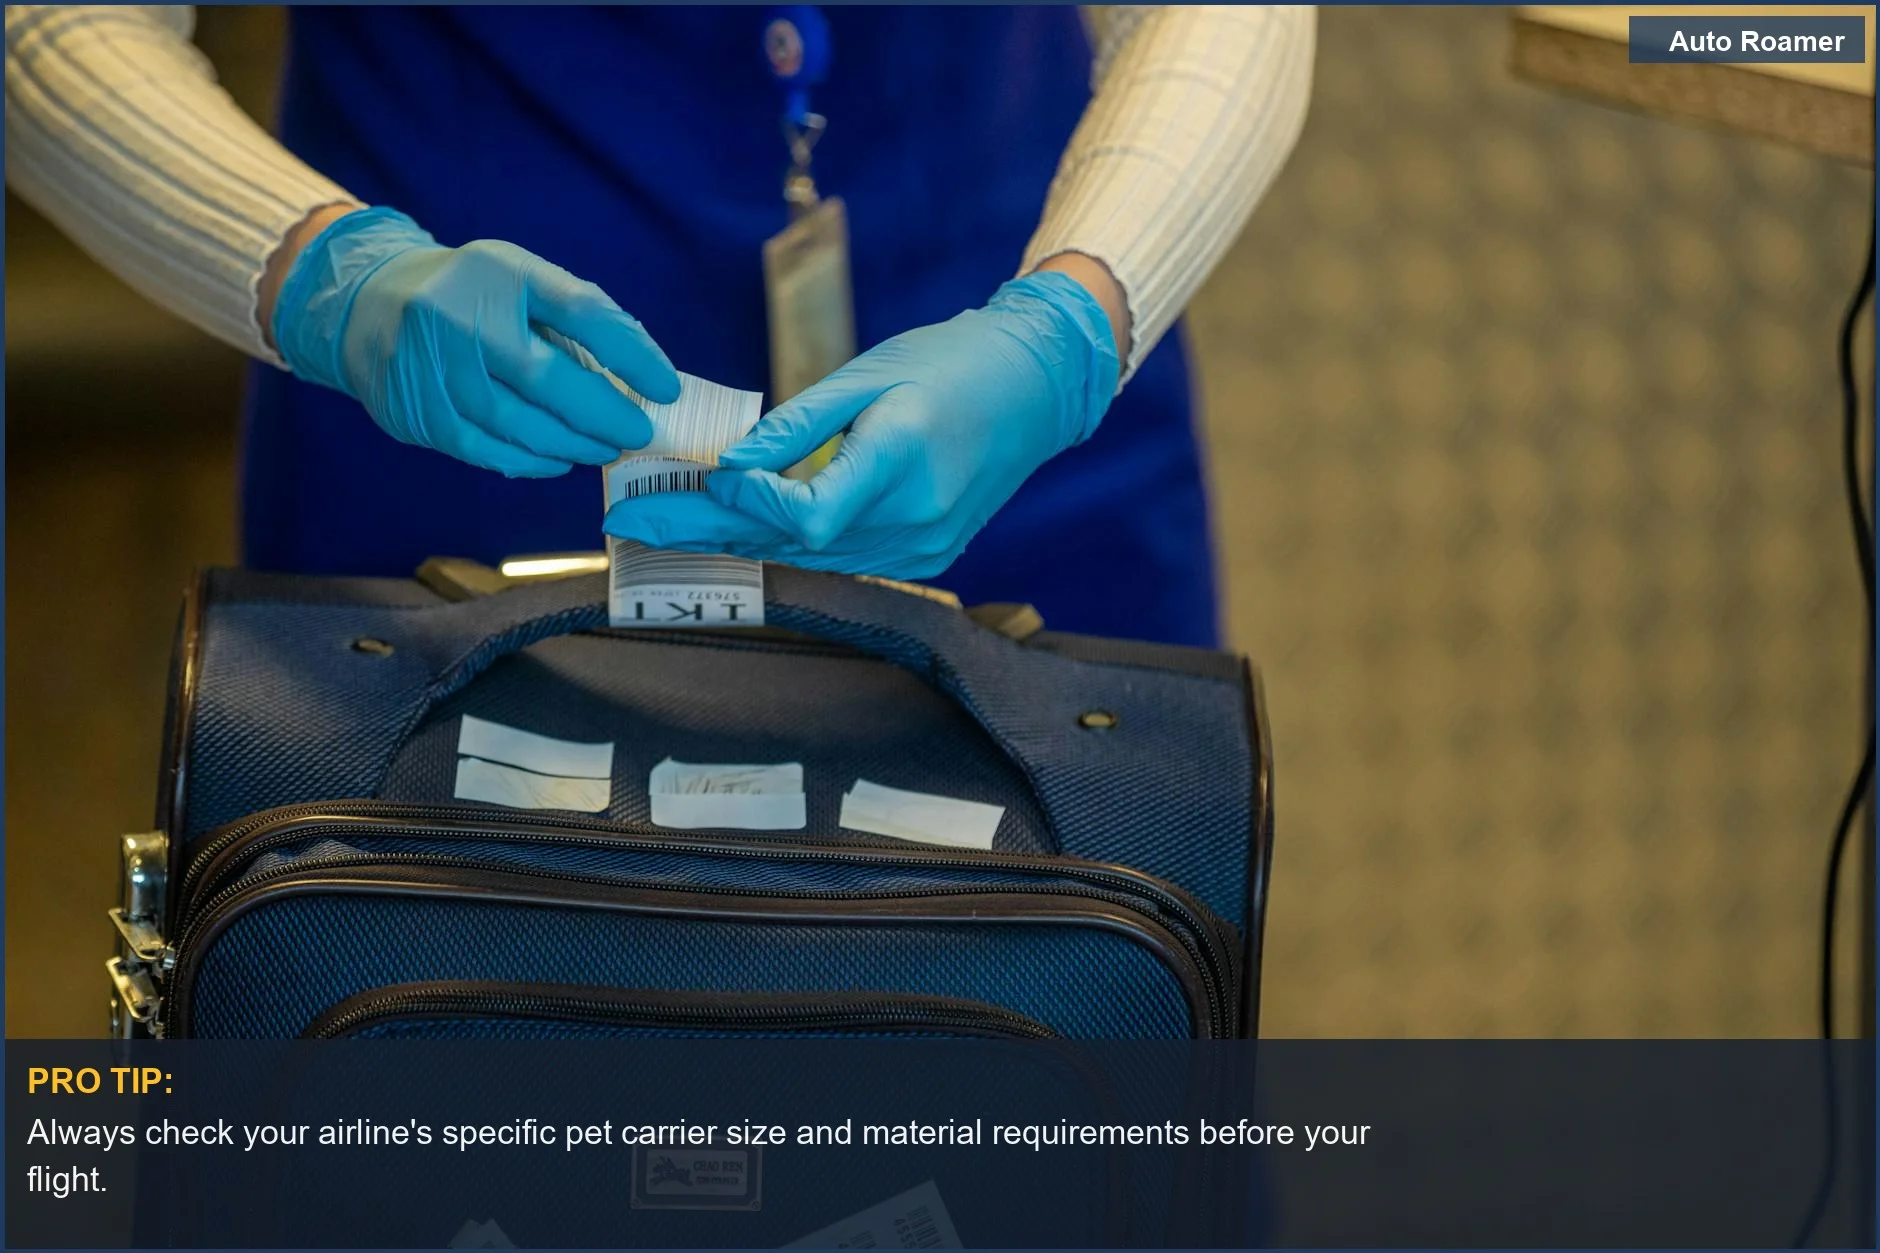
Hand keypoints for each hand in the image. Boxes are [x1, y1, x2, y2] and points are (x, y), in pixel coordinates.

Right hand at [270, 206, 678, 476]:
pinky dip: (531, 461)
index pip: (579, 310)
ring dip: (573, 444)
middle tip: (638, 433)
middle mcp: (459, 316)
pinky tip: (559, 459)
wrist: (365, 304)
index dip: (631, 352)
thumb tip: (646, 375)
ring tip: (604, 447)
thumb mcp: (520, 280)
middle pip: (547, 379)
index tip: (667, 388)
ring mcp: (431, 368)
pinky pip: (485, 449)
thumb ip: (577, 318)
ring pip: (517, 424)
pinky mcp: (417, 413)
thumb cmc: (470, 296)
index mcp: (499, 272)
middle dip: (604, 415)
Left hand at [602, 270, 1120, 578]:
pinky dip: (787, 541)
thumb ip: (796, 428)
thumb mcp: (866, 377)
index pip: (806, 517)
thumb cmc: (949, 362)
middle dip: (706, 530)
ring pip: (809, 558)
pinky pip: (839, 557)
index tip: (702, 479)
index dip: (747, 505)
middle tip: (630, 522)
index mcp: (900, 462)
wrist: (1034, 388)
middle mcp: (913, 519)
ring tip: (668, 524)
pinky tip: (740, 526)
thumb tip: (727, 466)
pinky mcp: (925, 555)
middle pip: (791, 545)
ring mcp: (922, 547)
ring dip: (739, 539)